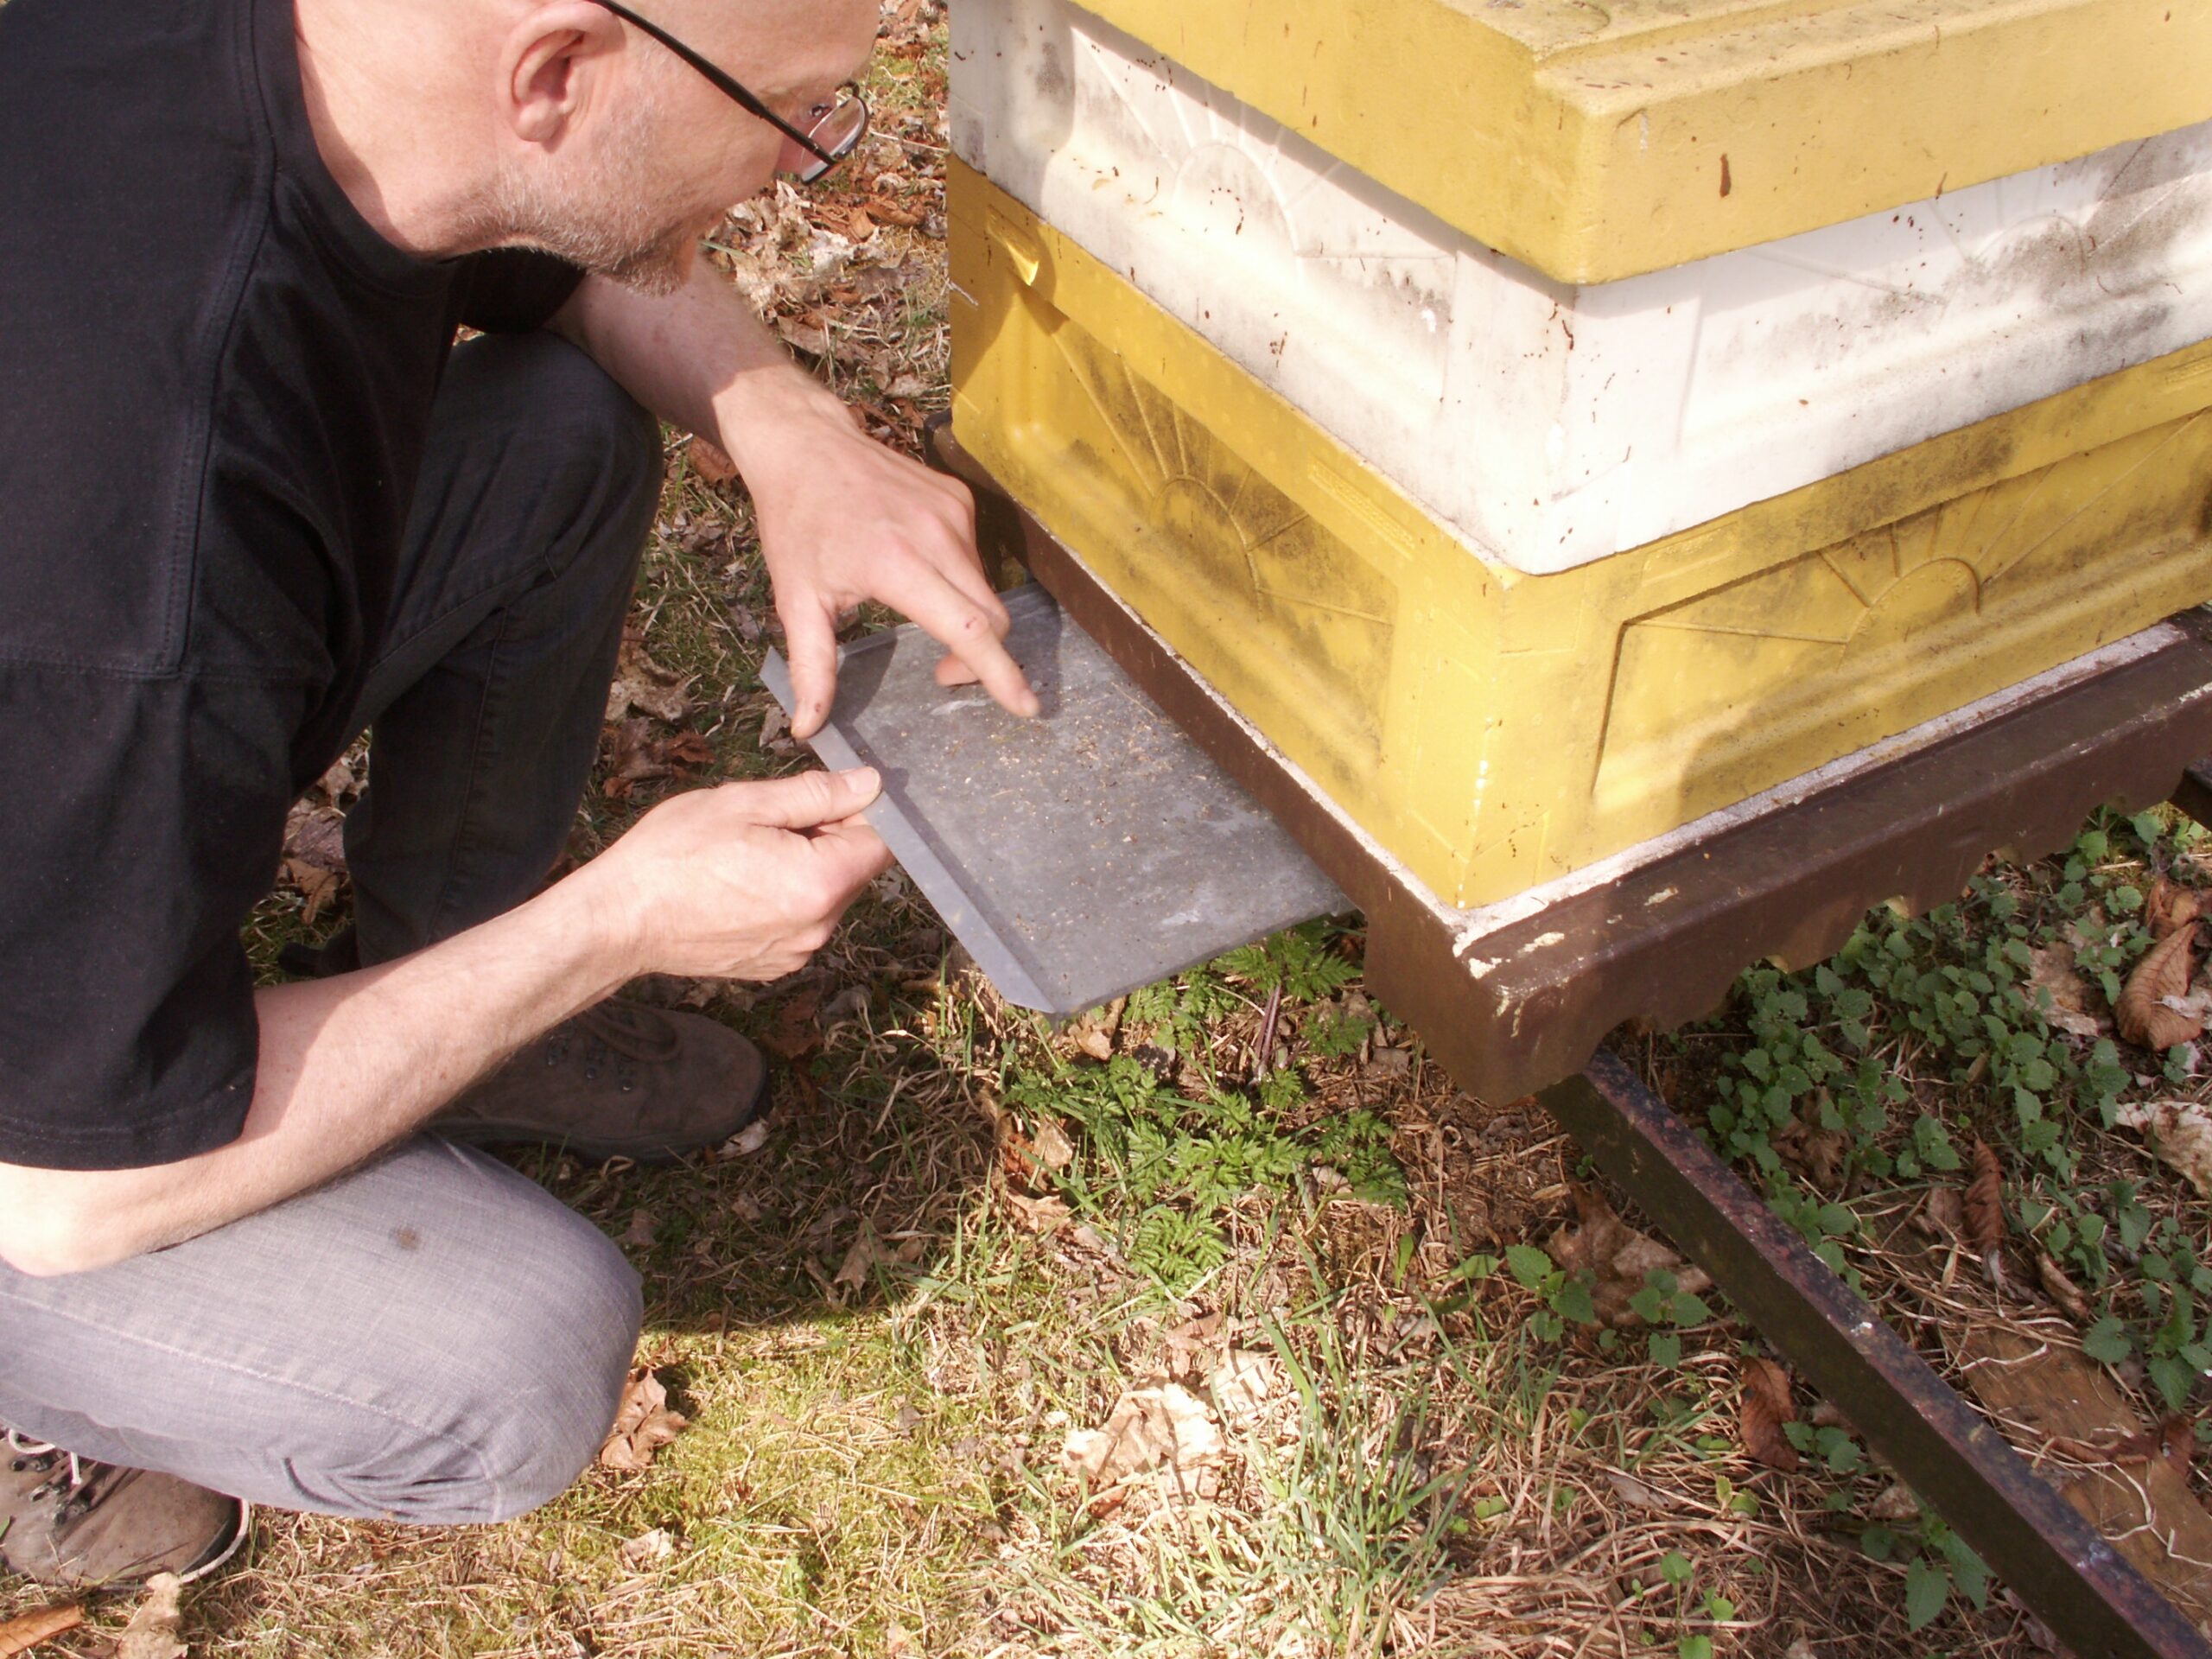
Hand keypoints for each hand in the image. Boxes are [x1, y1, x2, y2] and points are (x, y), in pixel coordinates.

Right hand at [584, 768, 892, 980]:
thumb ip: (817, 794)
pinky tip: (741, 885)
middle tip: (770, 823)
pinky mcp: (775, 966)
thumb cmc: (673, 854)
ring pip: (826, 897)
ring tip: (748, 855)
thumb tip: (871, 784)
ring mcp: (797, 953)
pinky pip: (801, 922)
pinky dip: (785, 898)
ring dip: (805, 869)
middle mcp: (819, 928)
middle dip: (828, 839)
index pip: (881, 843)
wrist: (618, 920)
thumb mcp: (745, 804)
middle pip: (854, 871)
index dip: (861, 813)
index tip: (823, 798)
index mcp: (820, 884)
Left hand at [748, 403, 1039, 738]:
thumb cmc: (796, 522)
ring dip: (967, 616)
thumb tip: (807, 728)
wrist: (805, 444)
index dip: (1000, 672)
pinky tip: (920, 571)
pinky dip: (959, 579)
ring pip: (985, 588)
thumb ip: (812, 667)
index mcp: (897, 564)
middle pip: (991, 616)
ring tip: (920, 615)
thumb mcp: (795, 599)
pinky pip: (976, 556)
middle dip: (985, 657)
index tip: (1026, 706)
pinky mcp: (959, 498)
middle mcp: (936, 535)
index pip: (969, 629)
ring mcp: (953, 511)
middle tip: (945, 675)